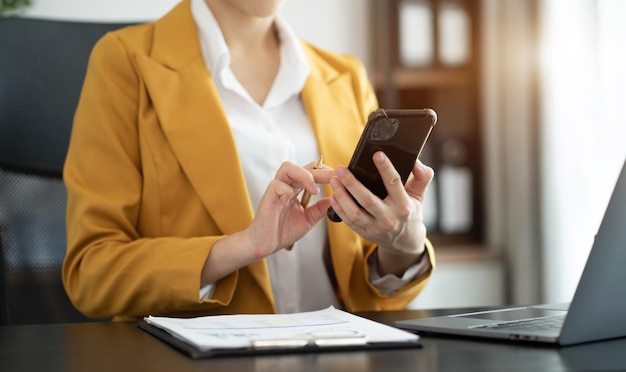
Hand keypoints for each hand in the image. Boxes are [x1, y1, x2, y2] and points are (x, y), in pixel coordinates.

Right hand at [245, 161, 332, 258]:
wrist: (265, 244)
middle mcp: (287, 185)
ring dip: (304, 175)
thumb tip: (336, 199)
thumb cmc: (282, 231)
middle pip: (304, 167)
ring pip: (288, 168)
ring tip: (314, 189)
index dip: (326, 173)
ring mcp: (276, 190)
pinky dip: (286, 190)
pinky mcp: (268, 198)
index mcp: (296, 188)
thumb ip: (320, 208)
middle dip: (321, 172)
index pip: (313, 171)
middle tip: (334, 179)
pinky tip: (292, 200)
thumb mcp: (308, 219)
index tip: (340, 180)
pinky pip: (276, 185)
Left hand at [328, 151, 433, 274]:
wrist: (405, 242)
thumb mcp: (420, 196)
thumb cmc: (410, 213)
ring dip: (341, 196)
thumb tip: (416, 162)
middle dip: (352, 183)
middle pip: (367, 199)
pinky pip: (348, 221)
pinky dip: (338, 208)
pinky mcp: (364, 233)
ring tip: (334, 180)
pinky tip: (333, 196)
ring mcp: (375, 227)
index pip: (394, 184)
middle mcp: (389, 218)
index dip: (385, 168)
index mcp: (403, 205)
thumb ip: (422, 177)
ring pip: (354, 212)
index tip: (377, 154)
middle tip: (341, 169)